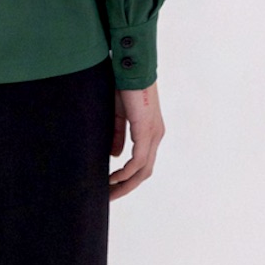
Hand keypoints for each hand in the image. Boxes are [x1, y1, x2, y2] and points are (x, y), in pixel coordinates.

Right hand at [109, 79, 163, 198]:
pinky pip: (138, 159)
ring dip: (125, 184)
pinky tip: (114, 177)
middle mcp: (156, 135)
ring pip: (143, 170)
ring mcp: (153, 134)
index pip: (142, 163)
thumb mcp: (118, 115)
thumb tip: (116, 156)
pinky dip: (126, 172)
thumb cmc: (123, 86)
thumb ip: (118, 135)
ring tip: (108, 191)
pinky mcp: (146, 130)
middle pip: (145, 172)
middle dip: (126, 187)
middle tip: (109, 197)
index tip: (110, 187)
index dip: (127, 178)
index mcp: (151, 132)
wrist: (129, 67)